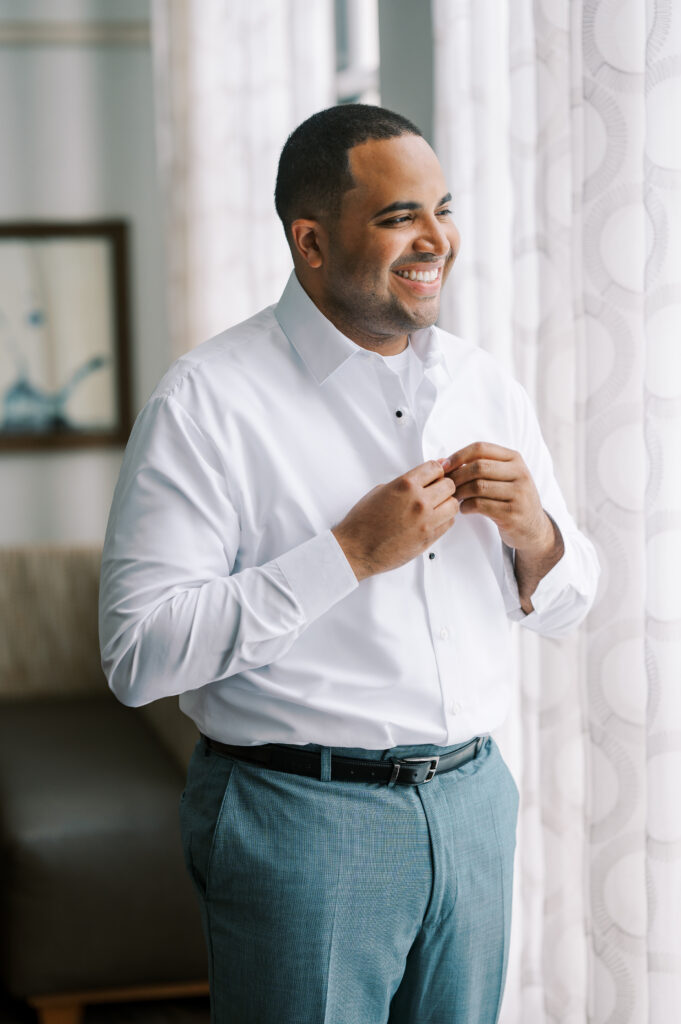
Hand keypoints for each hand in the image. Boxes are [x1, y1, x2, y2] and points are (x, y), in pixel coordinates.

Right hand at [332, 460, 458, 580]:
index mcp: (405, 485)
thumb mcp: (380, 491)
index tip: (434, 476)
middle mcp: (419, 501)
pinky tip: (432, 520)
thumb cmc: (363, 520)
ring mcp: (426, 521)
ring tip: (435, 507)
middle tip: (436, 492)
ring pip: (453, 505)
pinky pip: (449, 523)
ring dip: (446, 504)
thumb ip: (404, 484)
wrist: (356, 549)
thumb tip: (423, 479)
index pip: (435, 468)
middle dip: (444, 486)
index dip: (436, 471)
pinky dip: (444, 520)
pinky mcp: (429, 538)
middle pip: (449, 485)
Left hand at [440, 442, 551, 552]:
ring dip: (459, 493)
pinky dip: (466, 507)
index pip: (481, 448)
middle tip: (446, 486)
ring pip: (478, 486)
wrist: (533, 528)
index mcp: (514, 459)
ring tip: (455, 498)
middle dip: (457, 476)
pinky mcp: (512, 513)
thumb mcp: (503, 477)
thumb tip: (443, 462)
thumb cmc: (510, 499)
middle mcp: (520, 473)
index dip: (458, 456)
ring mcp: (519, 494)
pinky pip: (480, 505)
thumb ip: (479, 466)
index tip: (444, 467)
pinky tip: (464, 509)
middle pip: (478, 467)